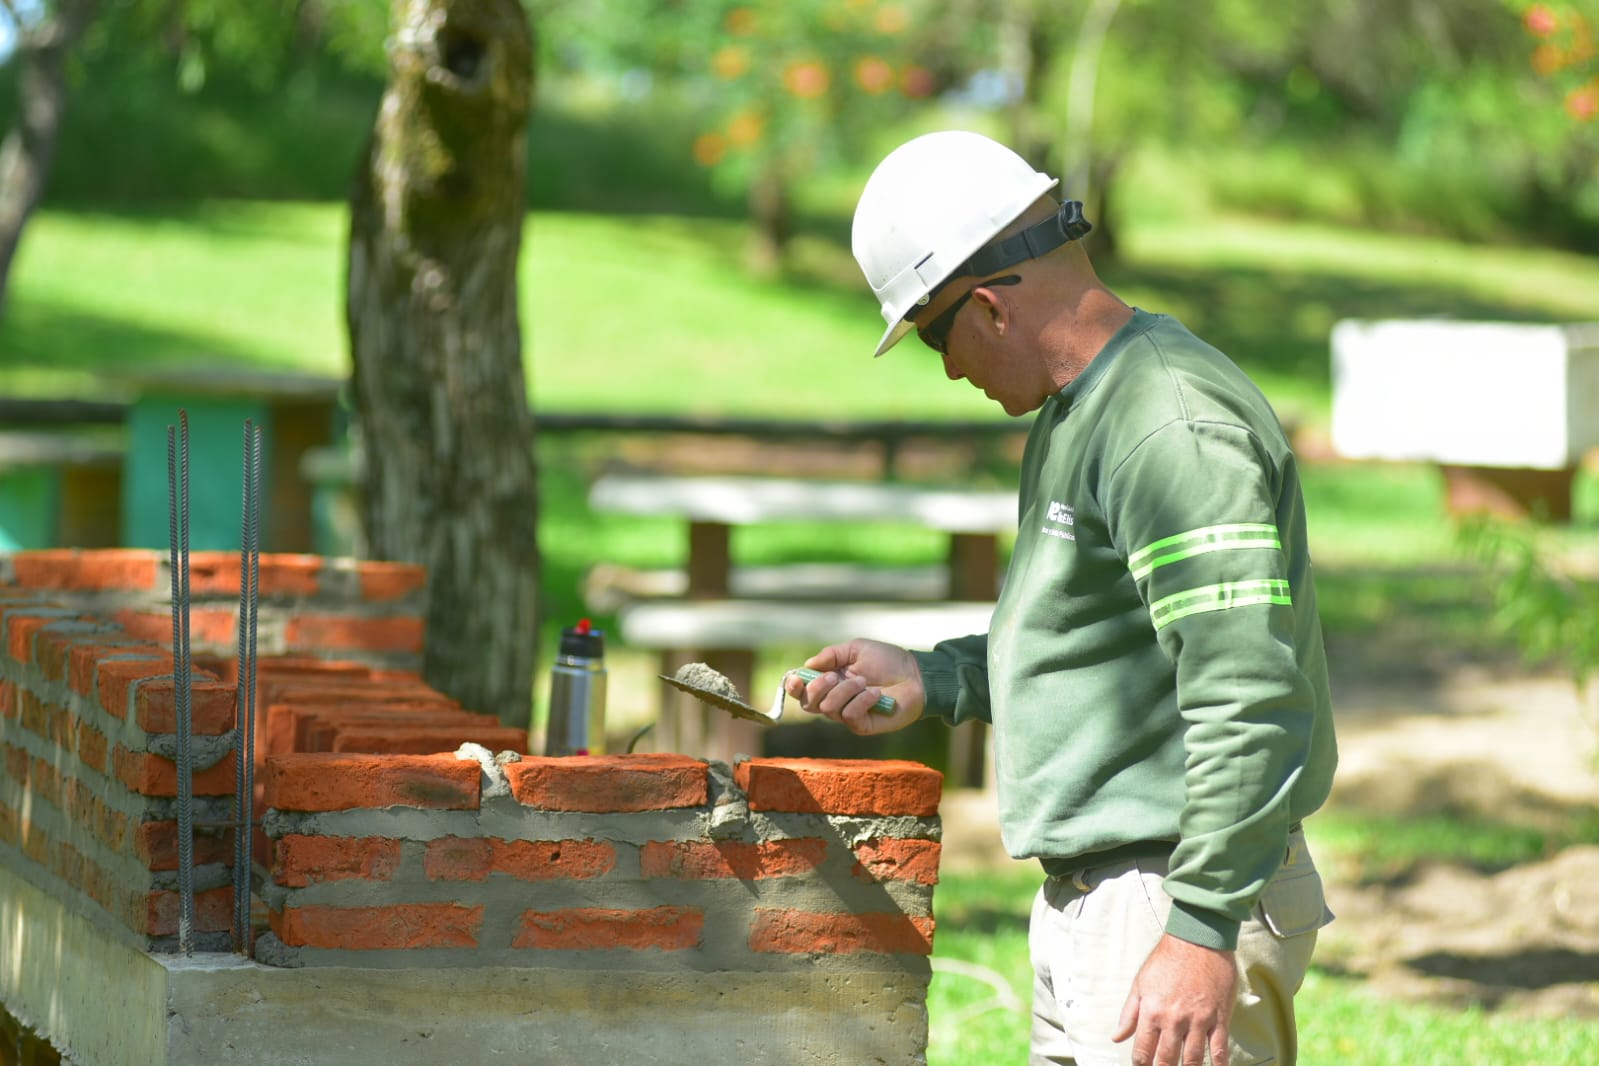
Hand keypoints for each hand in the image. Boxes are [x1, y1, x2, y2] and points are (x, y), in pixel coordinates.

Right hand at [782, 639, 923, 734]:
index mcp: (829, 681)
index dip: (793, 686)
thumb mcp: (856, 648)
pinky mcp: (862, 725)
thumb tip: (807, 665)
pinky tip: (876, 694)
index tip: (796, 678)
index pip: (801, 691)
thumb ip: (831, 654)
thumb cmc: (888, 660)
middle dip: (817, 687)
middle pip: (808, 704)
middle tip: (836, 676)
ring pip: (829, 708)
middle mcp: (835, 700)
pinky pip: (849, 716)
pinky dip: (861, 701)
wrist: (916, 675)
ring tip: (864, 681)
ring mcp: (848, 715)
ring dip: (845, 690)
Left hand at [1113, 934, 1235, 1065]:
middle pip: (1167, 1060)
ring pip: (1192, 1059)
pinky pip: (1219, 1048)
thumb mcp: (1140, 983)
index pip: (1143, 1051)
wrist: (1197, 940)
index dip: (1141, 1065)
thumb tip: (1117, 1037)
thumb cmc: (1167, 959)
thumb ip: (1129, 1014)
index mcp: (1152, 1012)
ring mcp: (1198, 1020)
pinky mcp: (1219, 1018)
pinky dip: (1218, 1064)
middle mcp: (1174, 1020)